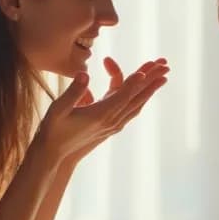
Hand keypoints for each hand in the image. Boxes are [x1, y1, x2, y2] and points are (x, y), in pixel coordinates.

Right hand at [35, 57, 168, 162]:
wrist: (55, 155)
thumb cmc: (53, 130)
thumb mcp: (58, 109)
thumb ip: (73, 91)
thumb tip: (85, 74)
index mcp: (100, 114)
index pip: (122, 94)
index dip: (135, 81)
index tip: (148, 69)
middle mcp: (111, 120)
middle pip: (136, 97)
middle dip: (151, 80)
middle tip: (165, 65)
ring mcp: (113, 124)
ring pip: (137, 104)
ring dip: (150, 89)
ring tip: (162, 76)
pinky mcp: (111, 126)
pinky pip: (131, 110)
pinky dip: (141, 98)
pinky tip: (145, 92)